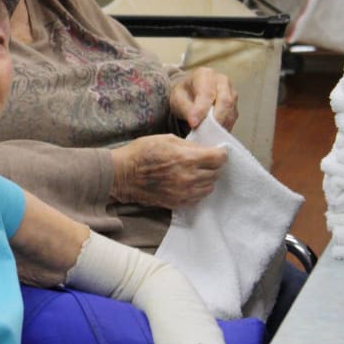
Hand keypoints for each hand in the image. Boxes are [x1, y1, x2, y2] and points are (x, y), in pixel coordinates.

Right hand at [110, 134, 226, 208]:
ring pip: (210, 186)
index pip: (219, 159)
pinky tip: (189, 182)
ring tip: (197, 171)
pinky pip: (199, 197)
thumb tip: (205, 149)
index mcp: (187, 159)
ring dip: (207, 178)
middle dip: (214, 165)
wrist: (123, 175)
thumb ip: (190, 146)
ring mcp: (184, 193)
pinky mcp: (178, 203)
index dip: (220, 153)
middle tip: (206, 160)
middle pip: (216, 173)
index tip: (217, 151)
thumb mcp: (167, 139)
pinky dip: (198, 190)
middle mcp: (189, 178)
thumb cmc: (142, 153)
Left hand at [169, 68, 237, 130]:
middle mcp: (222, 81)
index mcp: (205, 75)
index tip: (194, 123)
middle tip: (206, 131)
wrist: (191, 91)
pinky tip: (215, 133)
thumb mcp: (177, 98)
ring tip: (209, 134)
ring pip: (231, 111)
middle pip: (225, 101)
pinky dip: (225, 127)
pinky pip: (233, 118)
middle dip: (216, 119)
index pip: (207, 93)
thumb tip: (195, 122)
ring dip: (222, 125)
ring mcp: (231, 93)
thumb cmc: (184, 93)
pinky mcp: (234, 105)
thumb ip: (185, 108)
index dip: (201, 110)